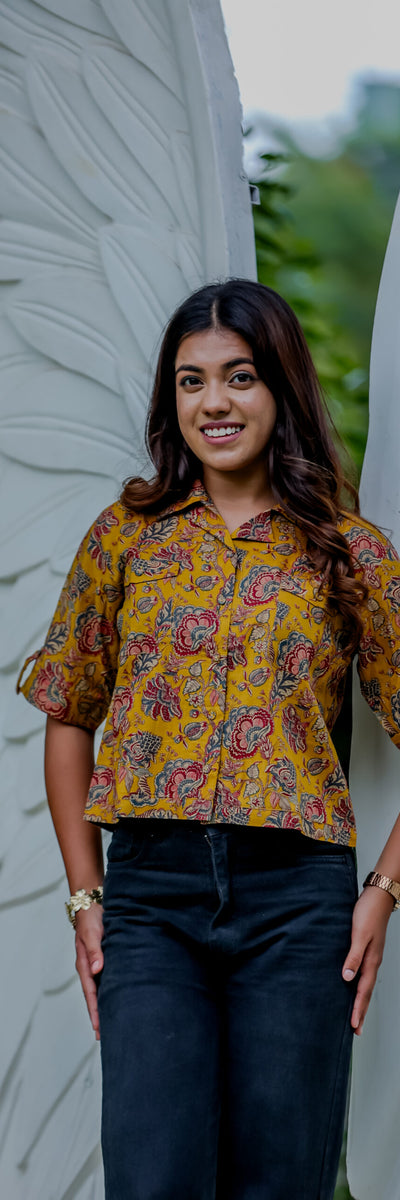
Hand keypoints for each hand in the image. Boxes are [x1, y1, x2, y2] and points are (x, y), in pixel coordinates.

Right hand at [75, 905, 103, 1040]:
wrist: (93, 901)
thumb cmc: (91, 917)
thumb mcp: (92, 932)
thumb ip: (95, 950)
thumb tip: (96, 969)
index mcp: (84, 965)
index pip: (90, 993)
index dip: (95, 1011)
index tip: (99, 1029)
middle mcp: (91, 968)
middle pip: (96, 996)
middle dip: (100, 1016)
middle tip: (106, 1037)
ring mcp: (99, 964)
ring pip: (104, 990)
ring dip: (108, 1005)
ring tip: (115, 1024)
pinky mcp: (108, 958)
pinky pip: (111, 979)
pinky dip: (115, 991)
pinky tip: (122, 998)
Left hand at [342, 885, 393, 1034]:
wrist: (377, 896)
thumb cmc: (368, 912)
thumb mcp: (359, 934)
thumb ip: (353, 956)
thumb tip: (347, 978)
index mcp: (371, 960)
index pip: (363, 991)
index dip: (358, 1009)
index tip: (354, 1026)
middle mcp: (373, 961)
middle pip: (366, 992)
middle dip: (362, 1012)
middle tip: (357, 1031)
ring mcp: (372, 956)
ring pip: (366, 984)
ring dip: (361, 1001)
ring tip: (357, 1015)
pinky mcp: (368, 949)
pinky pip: (364, 974)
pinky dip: (360, 985)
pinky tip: (354, 986)